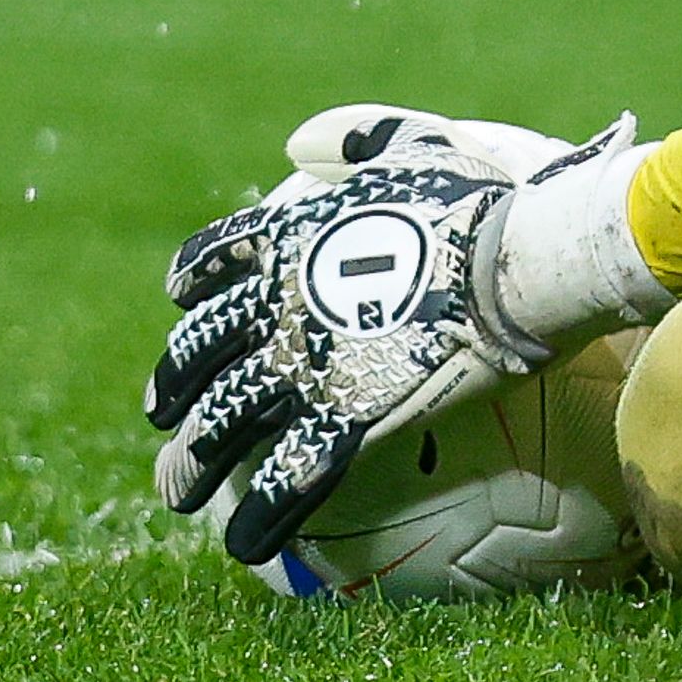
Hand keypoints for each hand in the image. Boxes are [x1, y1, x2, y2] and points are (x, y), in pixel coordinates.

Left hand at [145, 106, 661, 564]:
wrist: (519, 259)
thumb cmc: (480, 203)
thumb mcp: (413, 146)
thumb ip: (357, 137)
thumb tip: (299, 142)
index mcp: (290, 239)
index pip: (212, 263)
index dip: (192, 289)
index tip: (183, 310)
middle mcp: (278, 304)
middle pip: (198, 355)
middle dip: (172, 390)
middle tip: (163, 418)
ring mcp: (305, 364)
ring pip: (221, 422)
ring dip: (190, 464)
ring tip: (176, 494)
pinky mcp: (344, 416)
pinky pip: (285, 476)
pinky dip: (259, 517)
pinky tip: (244, 544)